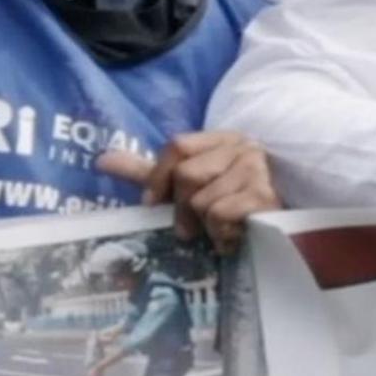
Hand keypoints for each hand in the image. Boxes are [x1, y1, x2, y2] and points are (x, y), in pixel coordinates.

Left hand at [97, 131, 278, 243]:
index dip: (159, 177)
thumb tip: (101, 160)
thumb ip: (149, 172)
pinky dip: (220, 234)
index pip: (178, 145)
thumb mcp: (186, 185)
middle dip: (181, 209)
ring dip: (204, 226)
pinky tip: (231, 236)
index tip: (152, 204)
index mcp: (222, 139)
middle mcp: (243, 147)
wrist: (273, 230)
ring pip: (202, 200)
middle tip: (189, 228)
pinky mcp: (265, 196)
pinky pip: (220, 215)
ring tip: (217, 231)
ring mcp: (257, 170)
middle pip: (187, 174)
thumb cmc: (227, 204)